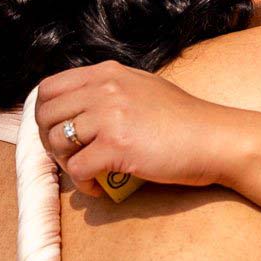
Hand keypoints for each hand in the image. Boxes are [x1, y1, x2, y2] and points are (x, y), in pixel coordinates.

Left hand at [33, 62, 239, 197]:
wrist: (216, 139)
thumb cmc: (185, 121)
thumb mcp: (142, 88)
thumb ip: (110, 91)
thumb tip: (80, 109)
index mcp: (107, 73)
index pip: (48, 88)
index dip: (44, 115)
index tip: (58, 133)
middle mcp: (104, 89)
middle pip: (45, 115)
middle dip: (49, 141)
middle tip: (68, 158)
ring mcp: (109, 116)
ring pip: (57, 142)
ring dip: (65, 164)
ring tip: (85, 173)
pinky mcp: (116, 146)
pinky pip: (77, 169)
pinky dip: (83, 184)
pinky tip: (99, 188)